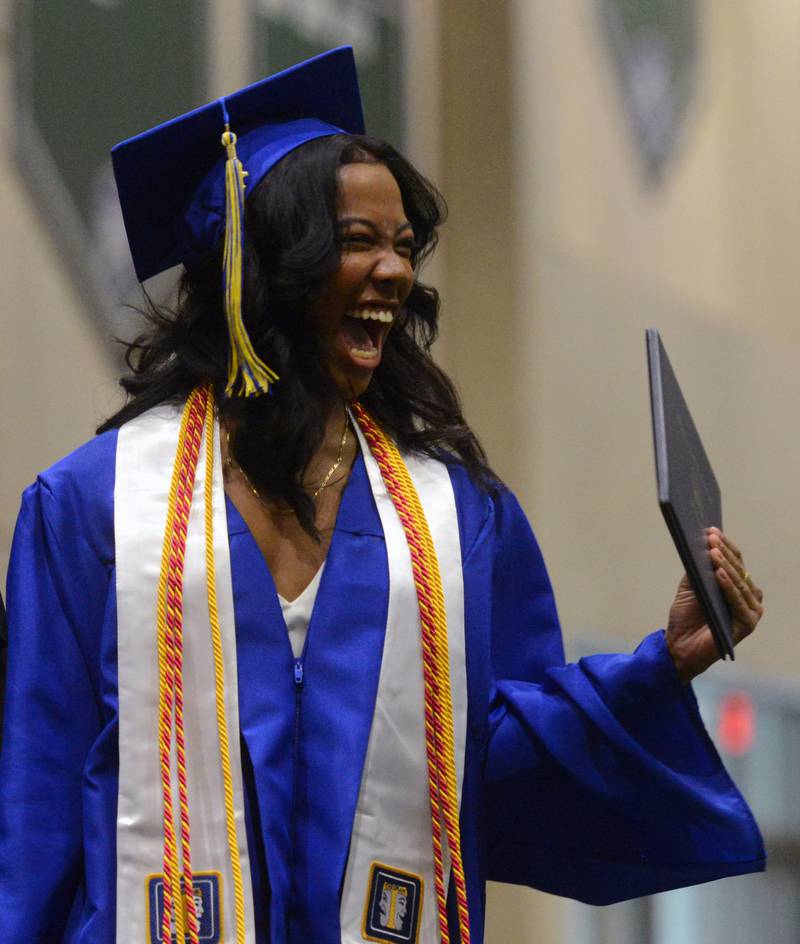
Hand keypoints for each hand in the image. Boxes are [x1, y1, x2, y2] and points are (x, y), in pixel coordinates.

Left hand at [666, 528, 763, 682]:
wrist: (679, 646)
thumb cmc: (686, 617)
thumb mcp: (690, 587)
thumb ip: (698, 569)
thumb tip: (702, 544)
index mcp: (737, 587)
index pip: (735, 561)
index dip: (724, 545)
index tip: (711, 530)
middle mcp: (749, 597)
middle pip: (739, 569)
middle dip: (723, 551)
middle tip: (711, 537)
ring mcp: (750, 611)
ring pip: (739, 583)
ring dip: (725, 565)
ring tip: (712, 551)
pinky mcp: (747, 624)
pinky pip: (737, 601)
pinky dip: (728, 586)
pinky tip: (718, 573)